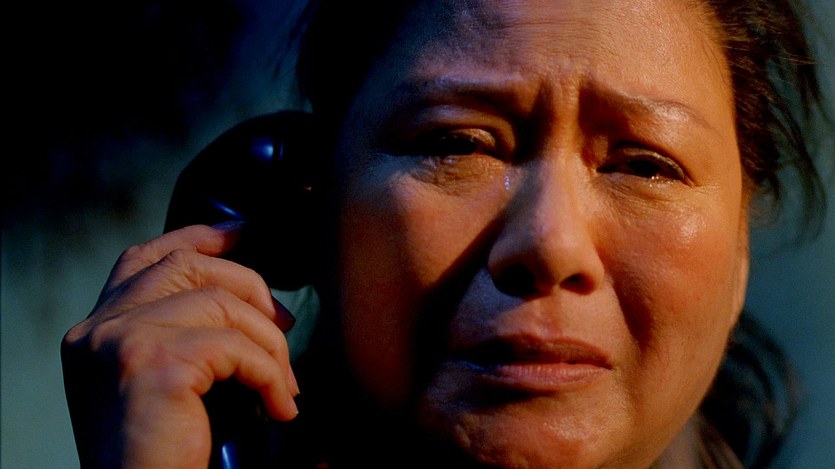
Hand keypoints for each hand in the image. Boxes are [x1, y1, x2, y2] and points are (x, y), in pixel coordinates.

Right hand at [61, 223, 298, 467]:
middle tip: (285, 323)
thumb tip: (253, 301)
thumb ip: (183, 334)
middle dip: (249, 285)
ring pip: (221, 304)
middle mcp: (98, 329)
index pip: (145, 258)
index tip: (243, 230)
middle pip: (187, 265)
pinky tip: (279, 408)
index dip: (197, 236)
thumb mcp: (165, 382)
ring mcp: (121, 342)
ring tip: (285, 384)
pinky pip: (236, 346)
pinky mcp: (154, 364)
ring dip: (269, 344)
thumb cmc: (162, 453)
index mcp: (95, 331)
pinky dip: (271, 375)